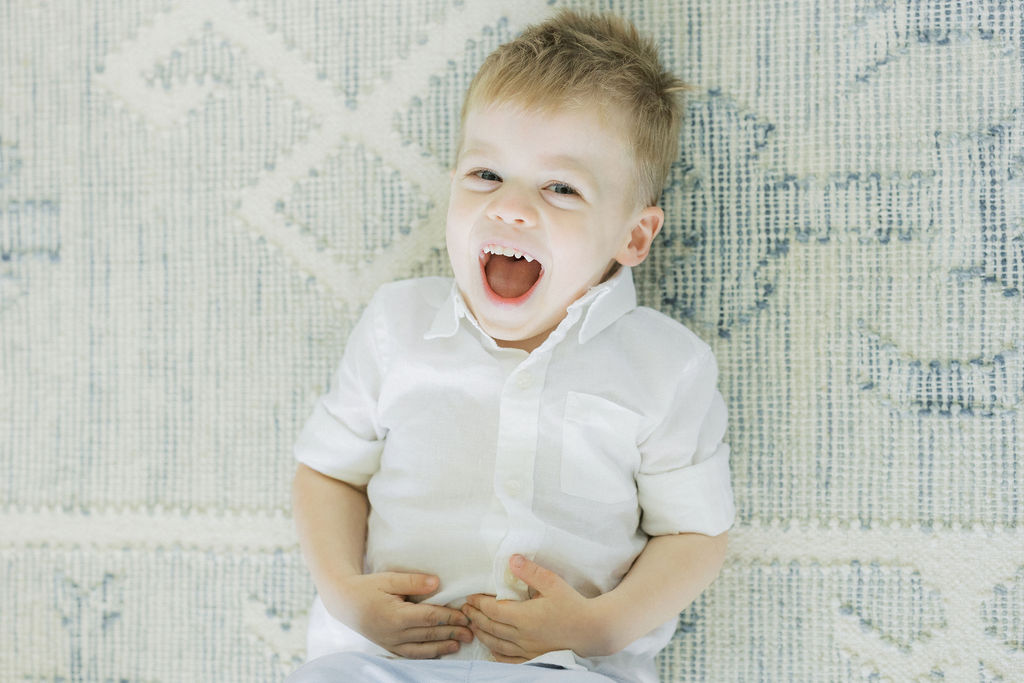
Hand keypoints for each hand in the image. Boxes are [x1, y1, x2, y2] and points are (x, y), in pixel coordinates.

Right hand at [324, 572, 473, 658]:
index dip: (449, 617)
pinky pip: (410, 654)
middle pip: (429, 634)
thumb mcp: (389, 578)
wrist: (344, 602)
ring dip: (442, 647)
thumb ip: (413, 581)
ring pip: (421, 648)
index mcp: (396, 616)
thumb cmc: (368, 587)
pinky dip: (426, 655)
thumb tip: (437, 583)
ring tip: (459, 644)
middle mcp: (394, 633)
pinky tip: (438, 652)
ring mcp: (390, 643)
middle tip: (471, 632)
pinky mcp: (388, 646)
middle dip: (451, 633)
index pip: (429, 618)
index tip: (465, 615)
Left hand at [461, 555, 608, 662]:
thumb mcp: (553, 583)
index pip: (493, 610)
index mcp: (524, 616)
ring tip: (472, 625)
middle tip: (465, 609)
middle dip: (475, 617)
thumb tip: (512, 560)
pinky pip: (509, 659)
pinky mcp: (534, 656)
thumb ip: (531, 572)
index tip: (469, 597)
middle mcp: (522, 635)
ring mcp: (527, 648)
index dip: (478, 604)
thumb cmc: (574, 605)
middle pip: (490, 627)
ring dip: (482, 634)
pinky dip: (496, 654)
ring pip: (496, 644)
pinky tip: (491, 649)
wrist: (592, 631)